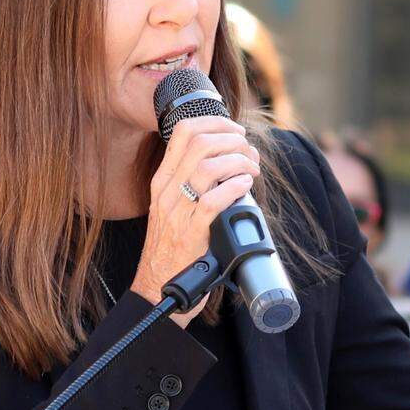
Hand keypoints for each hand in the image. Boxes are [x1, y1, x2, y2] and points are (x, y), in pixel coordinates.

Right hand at [132, 116, 260, 327]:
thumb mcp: (174, 207)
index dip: (214, 121)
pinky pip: (212, 200)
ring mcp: (177, 212)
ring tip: (252, 169)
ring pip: (208, 167)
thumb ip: (192, 182)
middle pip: (199, 143)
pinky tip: (246, 186)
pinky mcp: (190, 234)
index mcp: (162, 180)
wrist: (158, 288)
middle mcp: (167, 192)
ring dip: (239, 161)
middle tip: (249, 150)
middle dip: (232, 139)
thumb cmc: (174, 247)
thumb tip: (228, 158)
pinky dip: (235, 187)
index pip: (182, 132)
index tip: (235, 129)